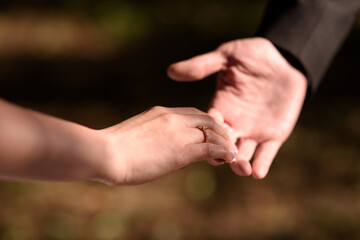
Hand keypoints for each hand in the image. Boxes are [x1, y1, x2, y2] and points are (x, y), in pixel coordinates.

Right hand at [97, 106, 235, 184]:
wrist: (105, 153)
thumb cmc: (112, 149)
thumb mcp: (136, 136)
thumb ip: (153, 138)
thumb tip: (164, 150)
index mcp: (161, 112)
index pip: (193, 113)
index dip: (206, 123)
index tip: (212, 133)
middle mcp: (173, 118)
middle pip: (208, 119)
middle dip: (221, 130)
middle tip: (228, 141)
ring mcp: (178, 132)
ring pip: (213, 132)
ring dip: (225, 142)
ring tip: (232, 153)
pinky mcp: (182, 151)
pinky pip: (211, 148)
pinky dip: (224, 152)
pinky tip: (230, 158)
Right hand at [167, 37, 306, 178]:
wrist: (285, 59)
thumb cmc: (253, 55)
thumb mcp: (226, 56)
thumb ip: (202, 65)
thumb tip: (171, 71)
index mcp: (220, 107)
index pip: (207, 126)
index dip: (204, 134)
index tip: (202, 142)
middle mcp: (234, 123)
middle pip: (222, 146)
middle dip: (220, 155)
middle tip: (220, 161)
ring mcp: (253, 131)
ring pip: (242, 154)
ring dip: (240, 164)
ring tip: (242, 169)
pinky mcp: (274, 134)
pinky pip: (266, 153)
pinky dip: (262, 164)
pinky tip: (258, 172)